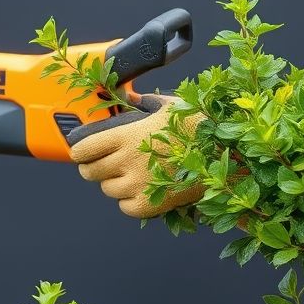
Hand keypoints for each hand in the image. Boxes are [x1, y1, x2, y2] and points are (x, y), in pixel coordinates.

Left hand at [66, 94, 203, 218]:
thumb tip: (129, 97)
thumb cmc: (198, 127)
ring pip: (107, 190)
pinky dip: (130, 200)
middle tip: (107, 163)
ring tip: (132, 174)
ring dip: (114, 183)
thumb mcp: (168, 105)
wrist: (223, 155)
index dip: (80, 151)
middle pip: (89, 173)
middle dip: (94, 167)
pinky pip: (125, 207)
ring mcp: (137, 185)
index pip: (83, 150)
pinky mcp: (149, 205)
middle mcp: (127, 161)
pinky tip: (144, 188)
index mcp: (127, 136)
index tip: (83, 152)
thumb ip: (143, 102)